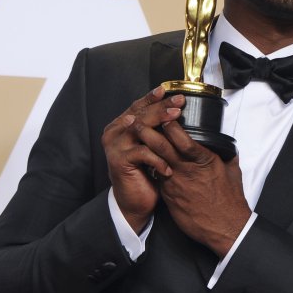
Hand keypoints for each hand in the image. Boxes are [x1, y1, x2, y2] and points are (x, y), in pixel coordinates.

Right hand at [101, 87, 184, 232]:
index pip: (138, 106)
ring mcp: (115, 146)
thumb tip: (175, 109)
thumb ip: (154, 129)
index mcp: (120, 126)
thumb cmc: (144, 172)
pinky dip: (158, 158)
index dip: (153, 98)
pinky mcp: (119, 161)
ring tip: (177, 125)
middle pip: (140, 114)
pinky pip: (142, 152)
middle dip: (161, 108)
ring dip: (160, 126)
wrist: (134, 200)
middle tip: (179, 104)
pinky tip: (169, 166)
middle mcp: (114, 133)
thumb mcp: (150, 146)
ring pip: (140, 129)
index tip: (169, 91)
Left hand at [147, 120, 251, 256]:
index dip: (170, 125)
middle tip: (135, 119)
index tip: (163, 113)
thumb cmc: (230, 201)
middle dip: (147, 131)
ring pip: (154, 160)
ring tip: (133, 135)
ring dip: (143, 147)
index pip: (182, 138)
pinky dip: (150, 165)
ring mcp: (175, 183)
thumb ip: (227, 156)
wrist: (224, 228)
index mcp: (204, 161)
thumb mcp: (233, 172)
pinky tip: (143, 158)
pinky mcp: (169, 196)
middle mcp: (187, 170)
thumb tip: (227, 146)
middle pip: (162, 146)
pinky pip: (156, 176)